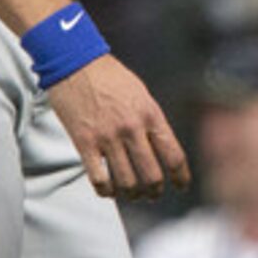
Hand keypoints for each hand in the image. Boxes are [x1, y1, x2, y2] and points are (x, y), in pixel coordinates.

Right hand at [48, 55, 189, 200]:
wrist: (75, 63)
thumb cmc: (110, 77)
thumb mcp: (141, 94)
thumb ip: (150, 120)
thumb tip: (159, 146)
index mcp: (151, 114)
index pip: (173, 154)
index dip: (181, 176)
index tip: (181, 186)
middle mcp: (132, 128)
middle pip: (151, 174)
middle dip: (155, 191)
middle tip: (153, 194)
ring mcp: (108, 137)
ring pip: (126, 182)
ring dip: (131, 194)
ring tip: (132, 195)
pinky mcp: (84, 143)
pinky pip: (99, 178)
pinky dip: (106, 190)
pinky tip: (108, 190)